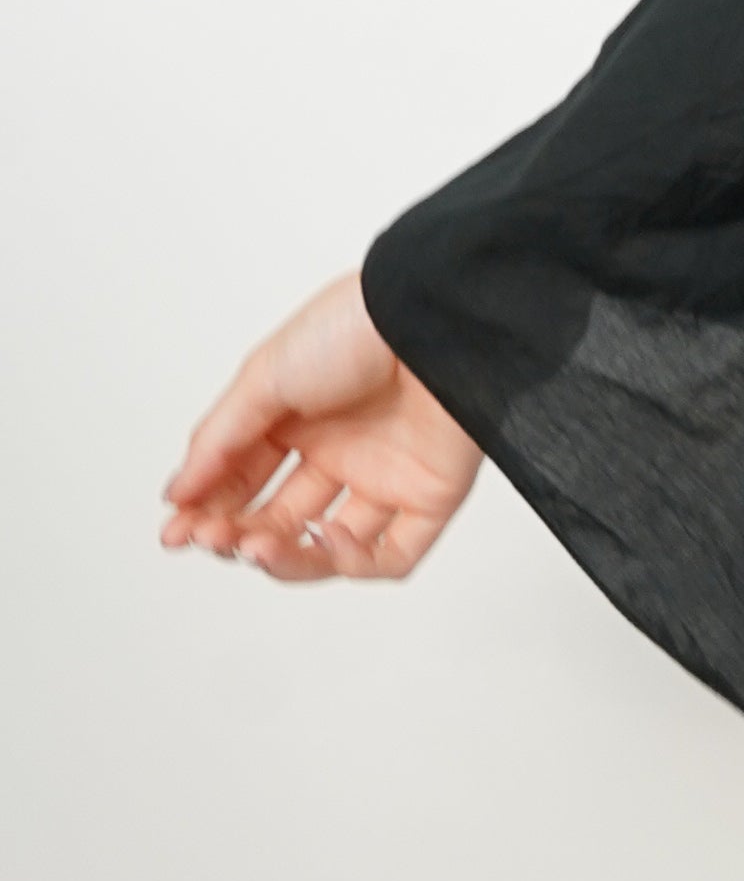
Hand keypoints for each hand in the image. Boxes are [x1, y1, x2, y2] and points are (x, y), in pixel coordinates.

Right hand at [162, 276, 481, 584]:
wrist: (430, 319)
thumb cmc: (351, 329)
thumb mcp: (264, 379)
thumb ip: (220, 441)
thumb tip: (178, 493)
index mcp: (297, 421)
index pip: (243, 482)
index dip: (208, 511)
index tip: (174, 533)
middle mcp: (340, 452)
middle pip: (280, 518)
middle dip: (240, 535)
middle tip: (215, 538)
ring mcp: (385, 477)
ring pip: (331, 546)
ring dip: (288, 558)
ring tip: (257, 546)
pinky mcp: (431, 496)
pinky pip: (394, 554)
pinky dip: (356, 562)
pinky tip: (324, 536)